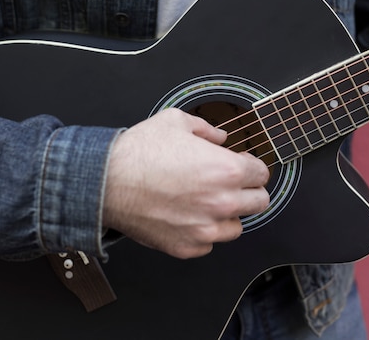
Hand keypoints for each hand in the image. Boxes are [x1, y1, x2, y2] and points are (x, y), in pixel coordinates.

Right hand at [103, 108, 269, 258]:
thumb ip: (206, 128)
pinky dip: (204, 230)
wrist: (107, 182)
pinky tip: (188, 214)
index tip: (244, 165)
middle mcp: (222, 202)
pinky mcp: (187, 246)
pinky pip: (209, 243)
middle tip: (231, 182)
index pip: (262, 173)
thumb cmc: (139, 152)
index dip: (252, 165)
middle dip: (248, 189)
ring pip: (237, 226)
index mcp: (226, 170)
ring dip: (228, 213)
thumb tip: (219, 136)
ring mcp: (205, 229)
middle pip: (259, 202)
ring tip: (207, 200)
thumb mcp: (176, 121)